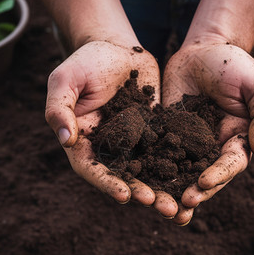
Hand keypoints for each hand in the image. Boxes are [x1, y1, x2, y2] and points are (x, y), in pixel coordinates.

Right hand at [45, 41, 177, 216]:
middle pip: (124, 176)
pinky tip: (194, 175)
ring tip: (179, 204)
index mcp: (84, 140)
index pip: (92, 168)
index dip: (107, 182)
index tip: (125, 195)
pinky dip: (177, 165)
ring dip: (162, 187)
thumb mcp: (65, 80)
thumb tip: (67, 140)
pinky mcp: (153, 130)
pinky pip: (165, 150)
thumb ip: (60, 109)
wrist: (116, 47)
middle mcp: (109, 146)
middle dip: (143, 193)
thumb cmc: (85, 61)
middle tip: (163, 207)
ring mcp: (133, 140)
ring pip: (147, 169)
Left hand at [162, 42, 253, 224]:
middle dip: (194, 191)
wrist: (203, 48)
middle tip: (180, 206)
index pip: (230, 163)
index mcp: (237, 139)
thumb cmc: (235, 65)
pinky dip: (150, 166)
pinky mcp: (166, 131)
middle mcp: (212, 146)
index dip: (218, 175)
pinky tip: (138, 178)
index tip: (202, 182)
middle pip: (204, 175)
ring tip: (158, 204)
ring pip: (180, 169)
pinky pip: (157, 150)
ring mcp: (187, 140)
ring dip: (171, 188)